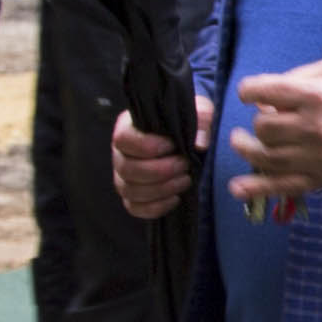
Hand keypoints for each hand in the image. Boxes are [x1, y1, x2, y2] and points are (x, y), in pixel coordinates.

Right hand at [114, 97, 203, 220]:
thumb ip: (201, 118)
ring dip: (160, 189)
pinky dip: (156, 207)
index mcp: (128, 127)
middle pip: (126, 168)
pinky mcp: (132, 198)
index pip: (122, 138)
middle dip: (159, 170)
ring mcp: (123, 178)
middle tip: (185, 165)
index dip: (145, 145)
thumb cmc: (187, 123)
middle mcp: (120, 154)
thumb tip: (199, 141)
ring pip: (130, 191)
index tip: (172, 145)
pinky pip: (135, 209)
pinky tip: (176, 198)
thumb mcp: (197, 112)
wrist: (188, 143)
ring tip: (186, 180)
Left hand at [224, 61, 321, 213]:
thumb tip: (267, 94)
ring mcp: (314, 157)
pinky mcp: (318, 179)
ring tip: (241, 142)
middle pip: (263, 127)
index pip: (265, 91)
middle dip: (258, 122)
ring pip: (265, 157)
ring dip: (246, 150)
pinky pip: (281, 186)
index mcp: (315, 97)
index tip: (248, 93)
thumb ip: (300, 76)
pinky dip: (255, 189)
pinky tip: (236, 188)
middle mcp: (312, 128)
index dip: (249, 91)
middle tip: (265, 119)